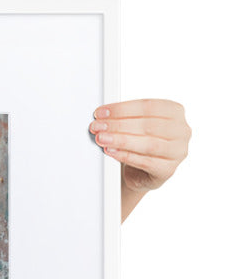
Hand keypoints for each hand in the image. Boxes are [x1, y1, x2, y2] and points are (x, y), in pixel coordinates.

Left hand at [89, 99, 189, 216]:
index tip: (101, 112)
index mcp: (175, 112)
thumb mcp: (135, 126)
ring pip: (148, 144)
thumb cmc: (139, 144)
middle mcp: (181, 130)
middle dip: (118, 125)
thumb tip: (103, 117)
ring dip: (121, 140)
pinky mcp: (168, 170)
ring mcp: (178, 151)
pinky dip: (126, 156)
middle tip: (97, 126)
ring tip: (102, 139)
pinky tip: (111, 152)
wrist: (142, 172)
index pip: (148, 106)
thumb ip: (125, 118)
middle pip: (148, 125)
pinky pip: (145, 162)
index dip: (122, 109)